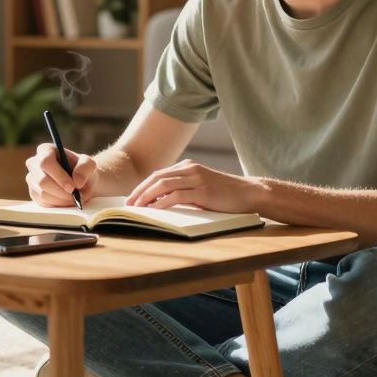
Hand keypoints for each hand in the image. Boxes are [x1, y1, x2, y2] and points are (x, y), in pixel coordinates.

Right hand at [25, 143, 98, 206]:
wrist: (81, 183)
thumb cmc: (83, 170)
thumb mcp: (90, 164)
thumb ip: (85, 168)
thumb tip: (77, 181)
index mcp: (46, 150)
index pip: (46, 162)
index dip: (59, 176)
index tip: (72, 187)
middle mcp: (34, 163)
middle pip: (41, 180)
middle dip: (60, 191)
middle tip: (75, 196)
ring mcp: (32, 179)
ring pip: (42, 193)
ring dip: (61, 199)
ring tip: (74, 198)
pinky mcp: (34, 193)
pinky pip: (43, 202)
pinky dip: (57, 204)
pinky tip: (66, 200)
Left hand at [125, 159, 260, 212]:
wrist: (249, 193)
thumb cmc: (225, 194)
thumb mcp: (202, 187)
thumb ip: (184, 190)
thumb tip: (160, 201)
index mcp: (188, 167)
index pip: (159, 174)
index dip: (143, 186)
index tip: (132, 198)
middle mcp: (190, 169)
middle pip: (157, 177)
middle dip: (140, 191)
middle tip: (128, 205)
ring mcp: (196, 179)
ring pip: (163, 185)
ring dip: (146, 197)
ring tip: (137, 208)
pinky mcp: (202, 191)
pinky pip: (176, 196)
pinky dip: (161, 203)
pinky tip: (153, 210)